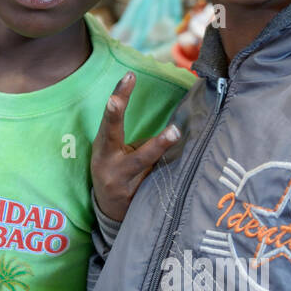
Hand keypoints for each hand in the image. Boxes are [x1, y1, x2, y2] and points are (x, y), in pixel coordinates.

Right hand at [90, 72, 181, 221]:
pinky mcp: (134, 197)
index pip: (109, 119)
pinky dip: (171, 172)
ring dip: (158, 145)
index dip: (118, 97)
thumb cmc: (118, 171)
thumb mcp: (116, 153)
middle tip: (115, 99)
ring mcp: (120, 180)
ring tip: (175, 132)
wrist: (111, 212)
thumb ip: (132, 138)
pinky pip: (155, 180)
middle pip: (112, 134)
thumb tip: (173, 118)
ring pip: (141, 160)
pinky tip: (187, 168)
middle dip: (114, 114)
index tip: (128, 77)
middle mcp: (107, 162)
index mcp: (103, 147)